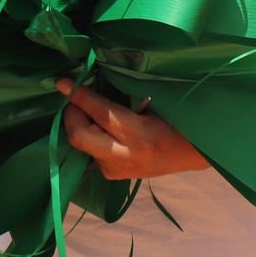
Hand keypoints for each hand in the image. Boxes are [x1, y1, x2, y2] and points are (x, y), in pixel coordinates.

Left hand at [57, 79, 209, 180]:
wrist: (193, 153)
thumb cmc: (178, 120)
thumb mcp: (156, 103)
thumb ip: (125, 96)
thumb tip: (93, 80)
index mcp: (141, 136)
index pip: (101, 114)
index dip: (79, 96)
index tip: (63, 82)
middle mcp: (125, 157)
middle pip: (80, 136)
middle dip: (71, 115)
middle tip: (74, 99)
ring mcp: (118, 171)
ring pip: (83, 146)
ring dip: (81, 125)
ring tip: (90, 111)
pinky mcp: (114, 176)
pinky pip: (91, 153)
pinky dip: (90, 137)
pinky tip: (100, 128)